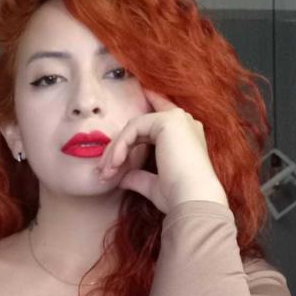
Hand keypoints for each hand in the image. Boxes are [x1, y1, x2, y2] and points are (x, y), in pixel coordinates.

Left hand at [96, 90, 228, 213]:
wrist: (193, 201)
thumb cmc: (178, 197)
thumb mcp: (154, 184)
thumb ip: (138, 177)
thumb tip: (122, 179)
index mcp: (185, 135)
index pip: (158, 117)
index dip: (148, 103)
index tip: (138, 94)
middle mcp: (184, 122)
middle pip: (139, 127)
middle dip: (117, 148)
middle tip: (103, 172)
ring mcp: (177, 119)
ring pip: (133, 127)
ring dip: (115, 151)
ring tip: (106, 174)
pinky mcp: (167, 121)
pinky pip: (133, 128)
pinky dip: (121, 146)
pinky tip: (116, 164)